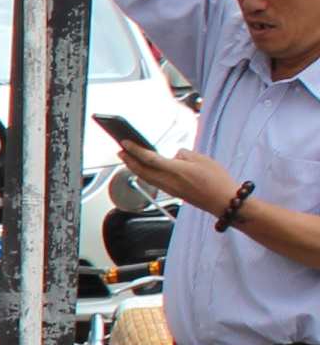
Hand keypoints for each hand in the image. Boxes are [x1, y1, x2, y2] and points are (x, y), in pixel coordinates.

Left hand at [115, 139, 238, 214]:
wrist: (224, 202)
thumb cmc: (217, 180)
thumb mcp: (202, 159)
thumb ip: (184, 155)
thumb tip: (174, 155)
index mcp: (175, 170)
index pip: (148, 158)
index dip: (134, 150)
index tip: (125, 142)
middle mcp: (168, 181)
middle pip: (141, 170)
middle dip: (128, 160)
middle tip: (120, 150)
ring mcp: (169, 189)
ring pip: (145, 177)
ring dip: (134, 167)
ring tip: (127, 159)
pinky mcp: (172, 193)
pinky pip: (153, 182)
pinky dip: (144, 174)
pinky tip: (144, 170)